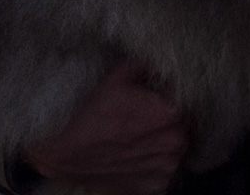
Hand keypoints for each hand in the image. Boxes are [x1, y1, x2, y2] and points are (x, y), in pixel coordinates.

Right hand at [22, 61, 185, 194]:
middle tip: (140, 118)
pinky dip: (153, 163)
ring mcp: (167, 167)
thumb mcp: (114, 79)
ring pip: (173, 147)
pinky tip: (133, 155)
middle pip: (179, 124)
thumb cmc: (93, 116)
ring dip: (160, 141)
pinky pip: (163, 169)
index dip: (162, 95)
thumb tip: (153, 66)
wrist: (70, 155)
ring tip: (135, 138)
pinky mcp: (157, 185)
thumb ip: (141, 67)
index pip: (178, 97)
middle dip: (163, 119)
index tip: (147, 97)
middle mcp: (174, 142)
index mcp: (168, 113)